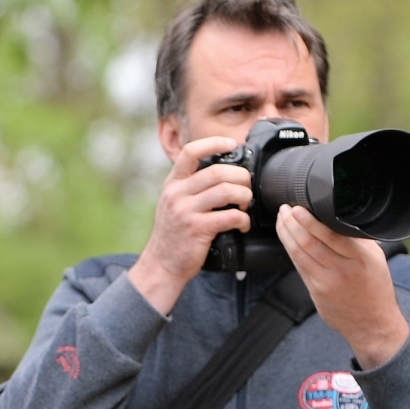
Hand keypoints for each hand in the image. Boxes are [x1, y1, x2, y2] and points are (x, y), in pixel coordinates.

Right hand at [129, 137, 251, 314]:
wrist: (162, 265)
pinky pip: (229, 217)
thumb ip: (190, 188)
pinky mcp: (197, 229)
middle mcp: (177, 194)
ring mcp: (186, 211)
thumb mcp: (173, 204)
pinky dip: (242, 220)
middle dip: (241, 177)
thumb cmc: (173, 236)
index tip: (231, 144)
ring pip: (226, 191)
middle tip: (247, 186)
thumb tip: (221, 174)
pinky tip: (242, 225)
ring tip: (246, 205)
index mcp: (173, 184)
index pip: (191, 152)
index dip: (213, 143)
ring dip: (244, 196)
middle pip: (217, 172)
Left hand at [276, 205, 409, 368]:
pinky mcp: (316, 292)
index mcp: (360, 258)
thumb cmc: (376, 289)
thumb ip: (358, 240)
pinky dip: (291, 250)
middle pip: (309, 243)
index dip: (310, 221)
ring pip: (299, 254)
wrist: (372, 324)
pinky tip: (287, 239)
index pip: (330, 235)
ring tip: (282, 220)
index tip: (298, 208)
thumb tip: (339, 218)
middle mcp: (342, 270)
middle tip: (284, 210)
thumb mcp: (376, 259)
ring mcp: (326, 282)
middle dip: (292, 224)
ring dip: (287, 235)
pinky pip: (299, 267)